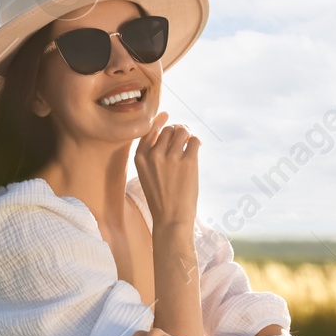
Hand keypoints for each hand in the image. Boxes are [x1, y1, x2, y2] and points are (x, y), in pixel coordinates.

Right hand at [134, 111, 199, 232]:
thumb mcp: (146, 174)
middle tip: (183, 140)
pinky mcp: (188, 161)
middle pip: (168, 129)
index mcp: (140, 157)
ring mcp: (171, 157)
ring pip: (182, 132)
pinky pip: (195, 141)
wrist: (171, 219)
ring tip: (189, 144)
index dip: (159, 121)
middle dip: (176, 132)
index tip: (166, 116)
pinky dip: (196, 143)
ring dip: (187, 135)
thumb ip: (152, 154)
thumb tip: (169, 129)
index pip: (149, 130)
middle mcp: (154, 154)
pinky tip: (195, 150)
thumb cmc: (160, 198)